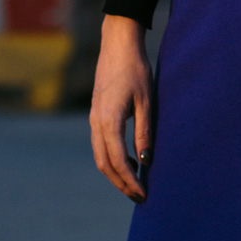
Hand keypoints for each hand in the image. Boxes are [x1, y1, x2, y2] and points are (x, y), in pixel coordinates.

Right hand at [90, 14, 151, 201]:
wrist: (117, 45)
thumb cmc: (135, 70)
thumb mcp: (146, 101)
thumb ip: (144, 132)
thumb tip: (146, 161)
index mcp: (108, 121)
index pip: (117, 160)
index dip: (130, 180)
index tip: (144, 193)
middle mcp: (96, 123)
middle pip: (104, 164)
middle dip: (121, 183)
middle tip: (139, 196)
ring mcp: (93, 119)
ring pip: (100, 156)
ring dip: (116, 173)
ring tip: (135, 183)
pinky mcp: (96, 115)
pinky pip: (100, 145)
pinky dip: (112, 158)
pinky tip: (130, 160)